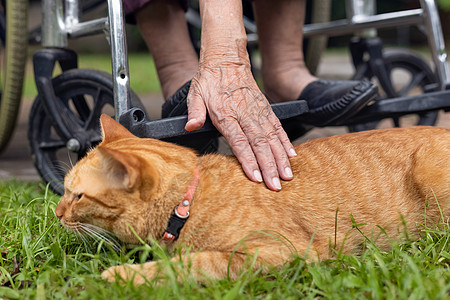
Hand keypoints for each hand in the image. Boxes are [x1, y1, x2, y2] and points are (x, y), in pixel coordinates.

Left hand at [184, 55, 295, 190]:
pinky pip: (277, 127)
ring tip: (287, 175)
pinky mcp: (266, 109)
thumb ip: (194, 112)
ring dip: (280, 158)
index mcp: (227, 114)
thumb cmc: (210, 81)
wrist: (227, 61)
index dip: (249, 160)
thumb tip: (191, 126)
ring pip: (272, 138)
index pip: (239, 141)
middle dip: (269, 166)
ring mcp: (258, 112)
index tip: (256, 177)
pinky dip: (285, 141)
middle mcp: (245, 114)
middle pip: (259, 144)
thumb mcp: (195, 94)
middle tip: (275, 185)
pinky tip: (291, 155)